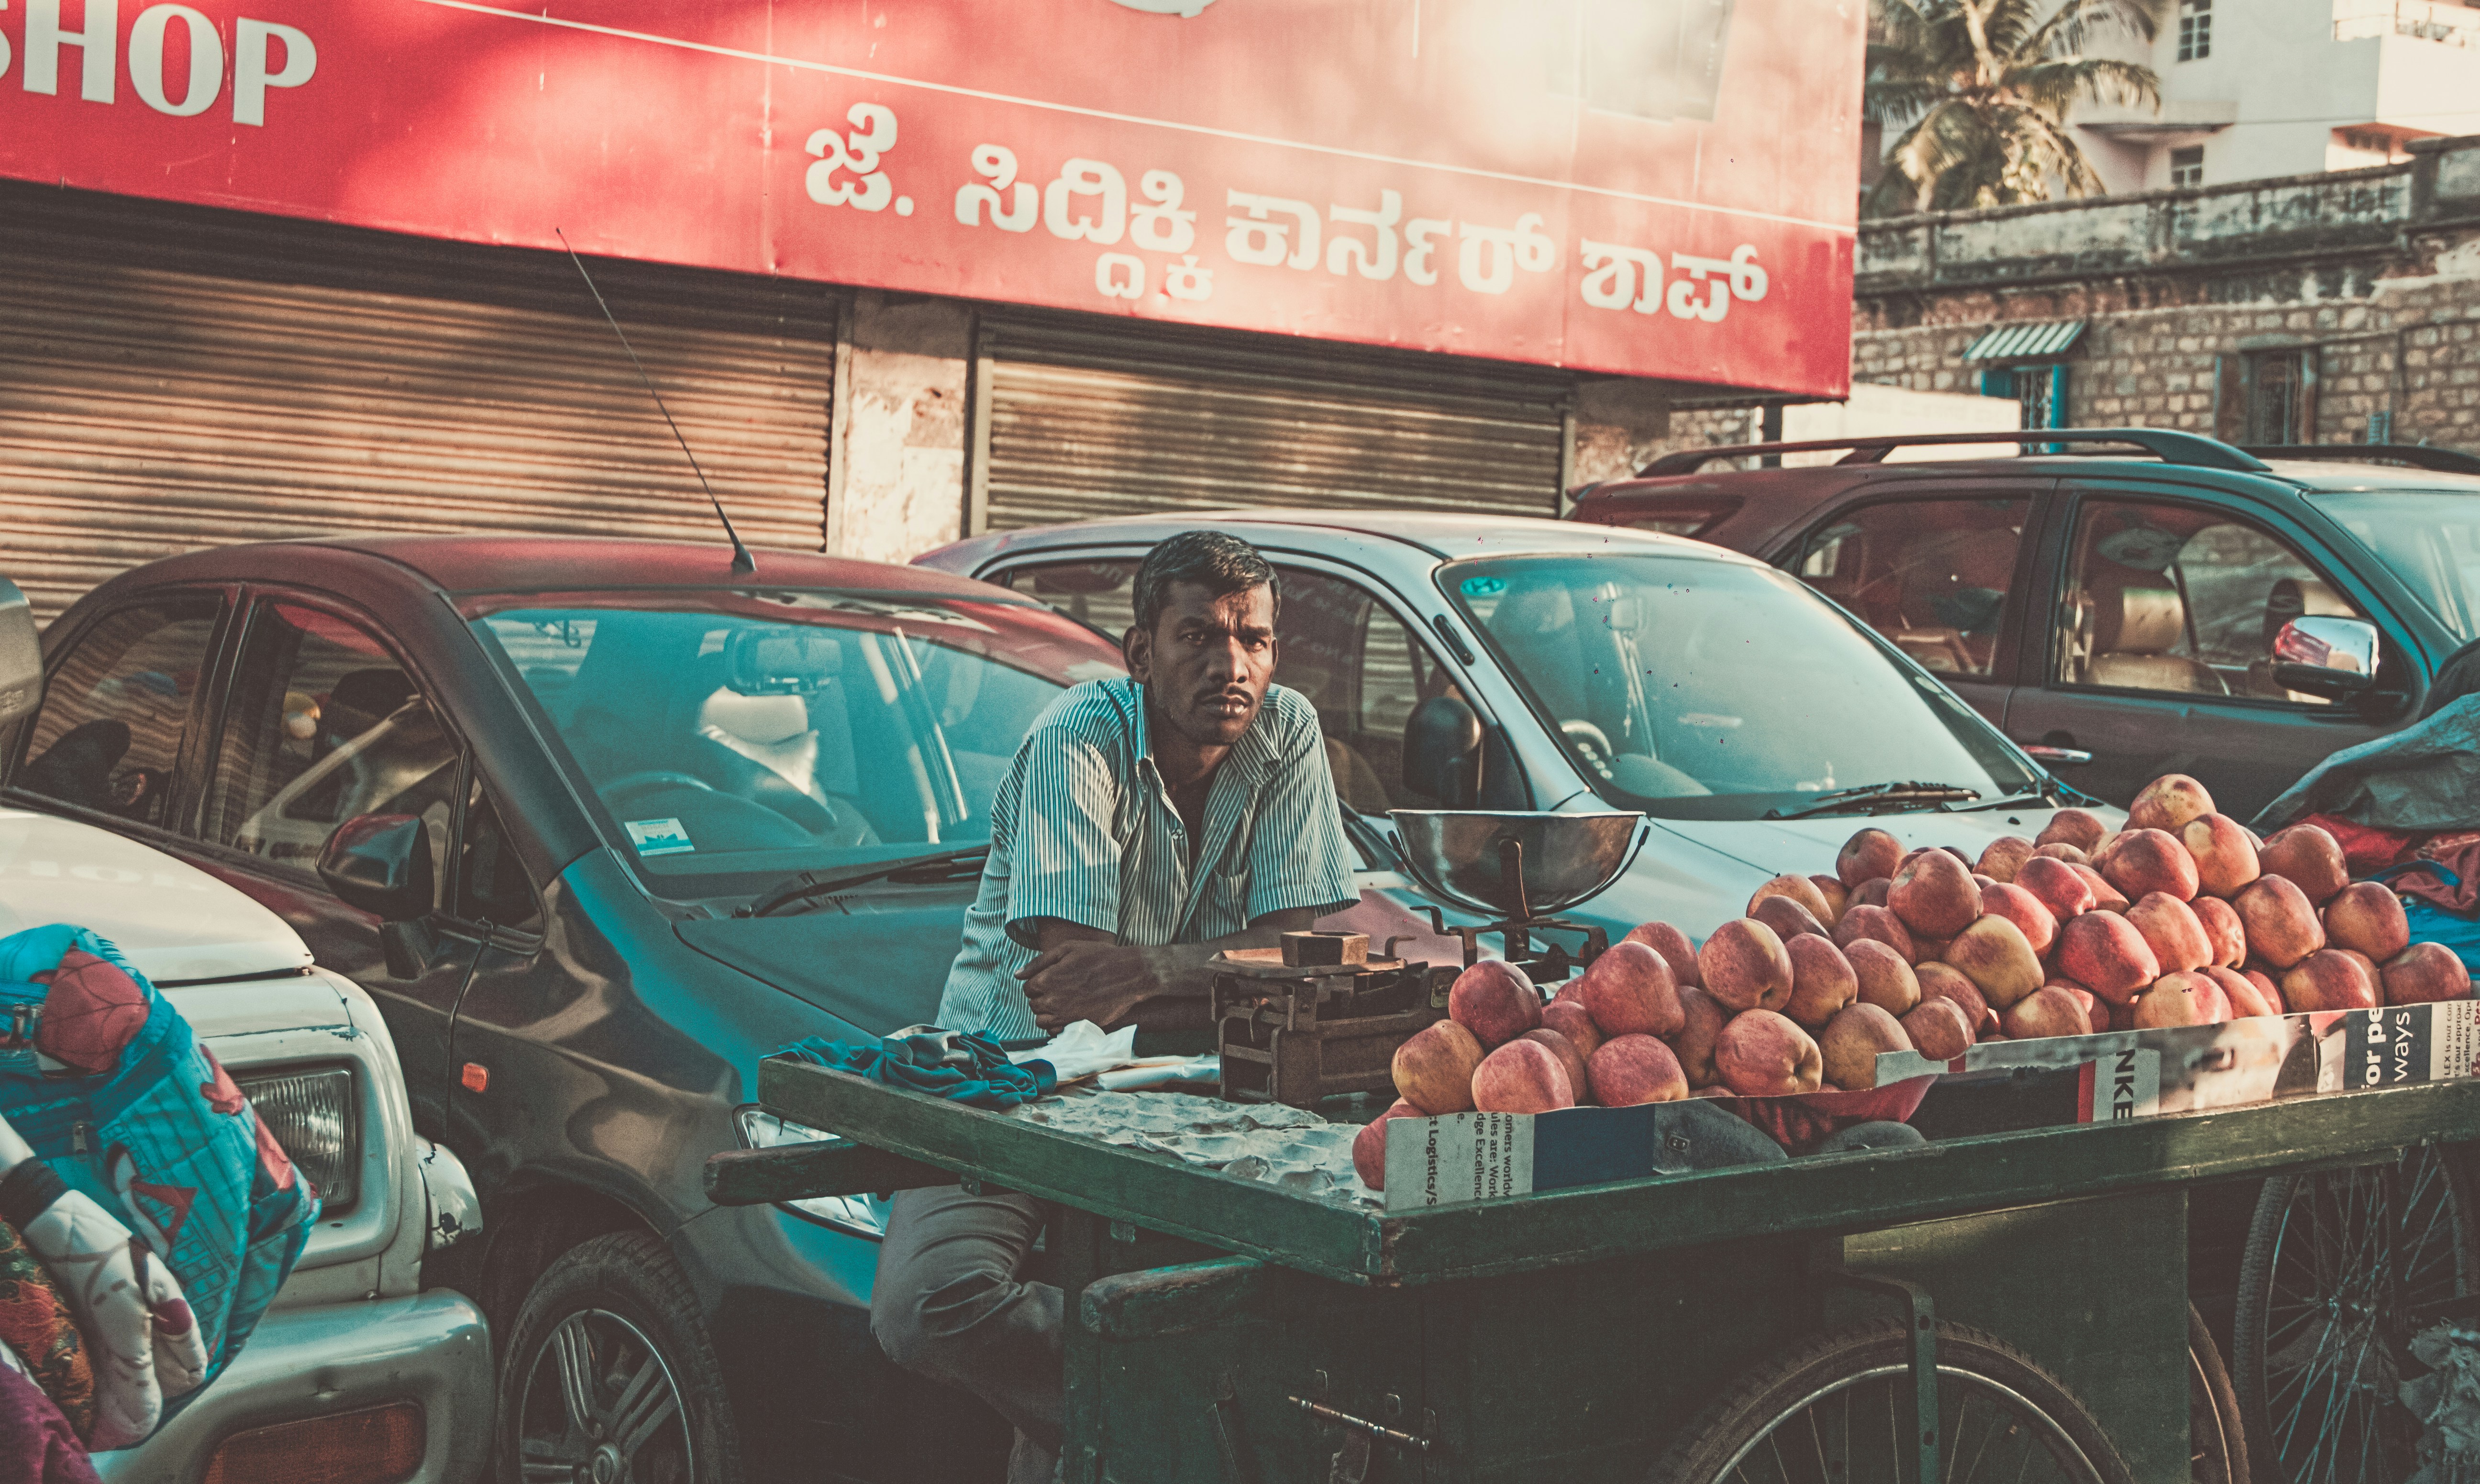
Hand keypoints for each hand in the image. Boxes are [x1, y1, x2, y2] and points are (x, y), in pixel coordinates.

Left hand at [1017, 940, 1168, 1031]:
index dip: (1037, 983)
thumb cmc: (1099, 957)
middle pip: (1034, 1005)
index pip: (1027, 988)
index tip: (1050, 979)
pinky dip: (1059, 1025)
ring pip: (1042, 1021)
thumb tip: (1017, 974)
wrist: (1129, 975)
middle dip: (1042, 998)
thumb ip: (1039, 962)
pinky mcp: (1079, 1026)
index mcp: (1047, 980)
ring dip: (1048, 1013)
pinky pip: (1057, 1032)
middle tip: (1059, 989)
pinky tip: (1069, 1013)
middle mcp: (1053, 1001)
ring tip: (1063, 1002)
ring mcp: (1066, 1016)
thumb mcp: (1068, 949)